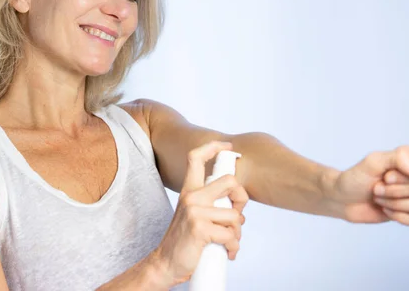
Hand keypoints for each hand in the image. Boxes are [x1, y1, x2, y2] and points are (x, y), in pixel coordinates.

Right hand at [151, 141, 249, 287]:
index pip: (196, 158)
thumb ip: (209, 201)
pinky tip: (227, 251)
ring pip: (235, 215)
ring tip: (228, 240)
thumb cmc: (184, 240)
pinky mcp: (200, 229)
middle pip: (229, 181)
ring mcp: (195, 212)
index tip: (227, 146)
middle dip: (243, 198)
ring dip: (237, 233)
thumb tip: (235, 199)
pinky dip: (233, 246)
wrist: (166, 263)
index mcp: (189, 190)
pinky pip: (230, 235)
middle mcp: (191, 196)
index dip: (213, 147)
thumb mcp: (192, 213)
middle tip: (238, 214)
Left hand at [332, 145, 408, 226]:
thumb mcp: (373, 162)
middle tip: (376, 187)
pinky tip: (384, 210)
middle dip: (395, 190)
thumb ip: (397, 158)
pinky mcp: (408, 213)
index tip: (386, 175)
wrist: (341, 198)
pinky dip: (399, 217)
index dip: (408, 175)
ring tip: (377, 198)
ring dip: (394, 203)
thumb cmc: (356, 177)